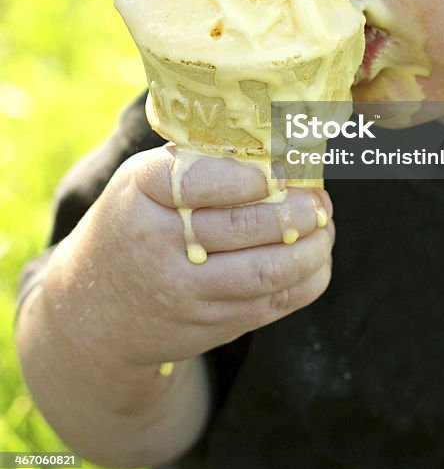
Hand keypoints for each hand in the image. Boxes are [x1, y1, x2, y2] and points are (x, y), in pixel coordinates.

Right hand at [41, 146, 333, 368]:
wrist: (94, 312)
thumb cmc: (135, 224)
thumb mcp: (144, 180)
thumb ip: (196, 160)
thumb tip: (272, 140)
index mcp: (142, 193)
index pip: (193, 182)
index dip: (242, 178)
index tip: (277, 172)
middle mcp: (158, 245)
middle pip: (240, 229)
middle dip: (295, 211)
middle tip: (319, 198)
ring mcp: (183, 293)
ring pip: (264, 273)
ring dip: (310, 248)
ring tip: (325, 226)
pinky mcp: (207, 327)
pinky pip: (269, 306)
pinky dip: (305, 281)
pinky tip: (317, 258)